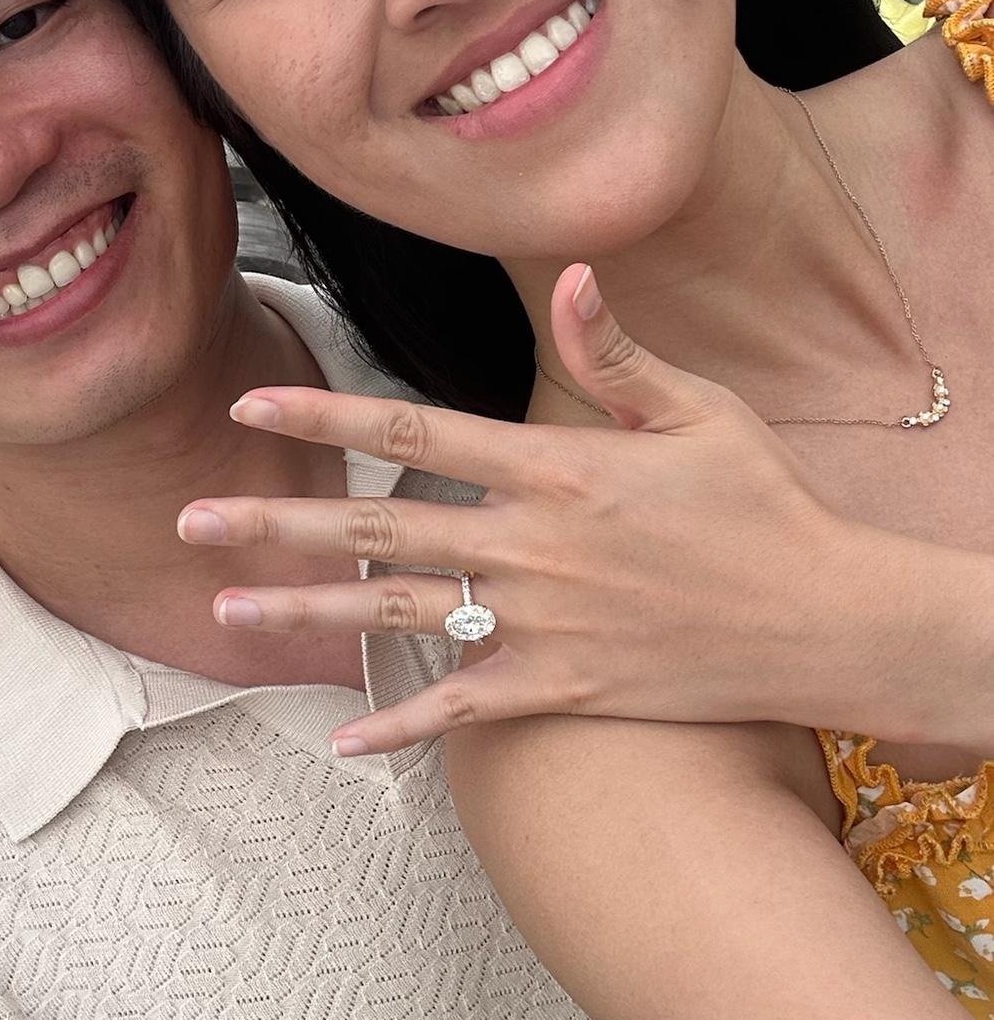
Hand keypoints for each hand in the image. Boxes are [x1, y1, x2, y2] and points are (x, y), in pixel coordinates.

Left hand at [179, 264, 877, 754]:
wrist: (829, 618)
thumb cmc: (764, 503)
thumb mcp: (699, 410)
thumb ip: (616, 352)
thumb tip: (569, 274)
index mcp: (554, 465)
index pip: (412, 429)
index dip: (325, 415)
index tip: (251, 405)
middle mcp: (530, 543)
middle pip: (377, 527)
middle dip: (275, 518)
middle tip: (190, 515)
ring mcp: (540, 622)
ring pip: (396, 615)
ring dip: (304, 613)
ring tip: (224, 608)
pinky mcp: (561, 689)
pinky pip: (464, 711)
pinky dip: (400, 729)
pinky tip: (339, 744)